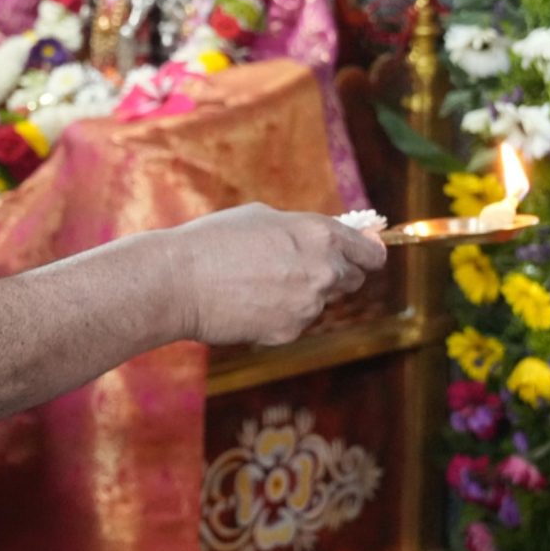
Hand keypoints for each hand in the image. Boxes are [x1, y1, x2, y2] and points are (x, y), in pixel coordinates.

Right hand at [167, 206, 387, 347]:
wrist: (179, 281)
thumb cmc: (214, 241)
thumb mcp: (265, 218)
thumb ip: (303, 230)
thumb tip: (327, 239)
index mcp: (320, 234)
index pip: (370, 252)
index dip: (369, 253)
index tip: (365, 255)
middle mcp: (324, 270)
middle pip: (355, 280)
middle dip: (337, 275)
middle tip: (303, 269)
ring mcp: (309, 305)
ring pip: (321, 303)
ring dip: (303, 295)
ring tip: (260, 284)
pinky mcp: (290, 332)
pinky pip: (296, 322)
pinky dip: (280, 315)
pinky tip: (249, 303)